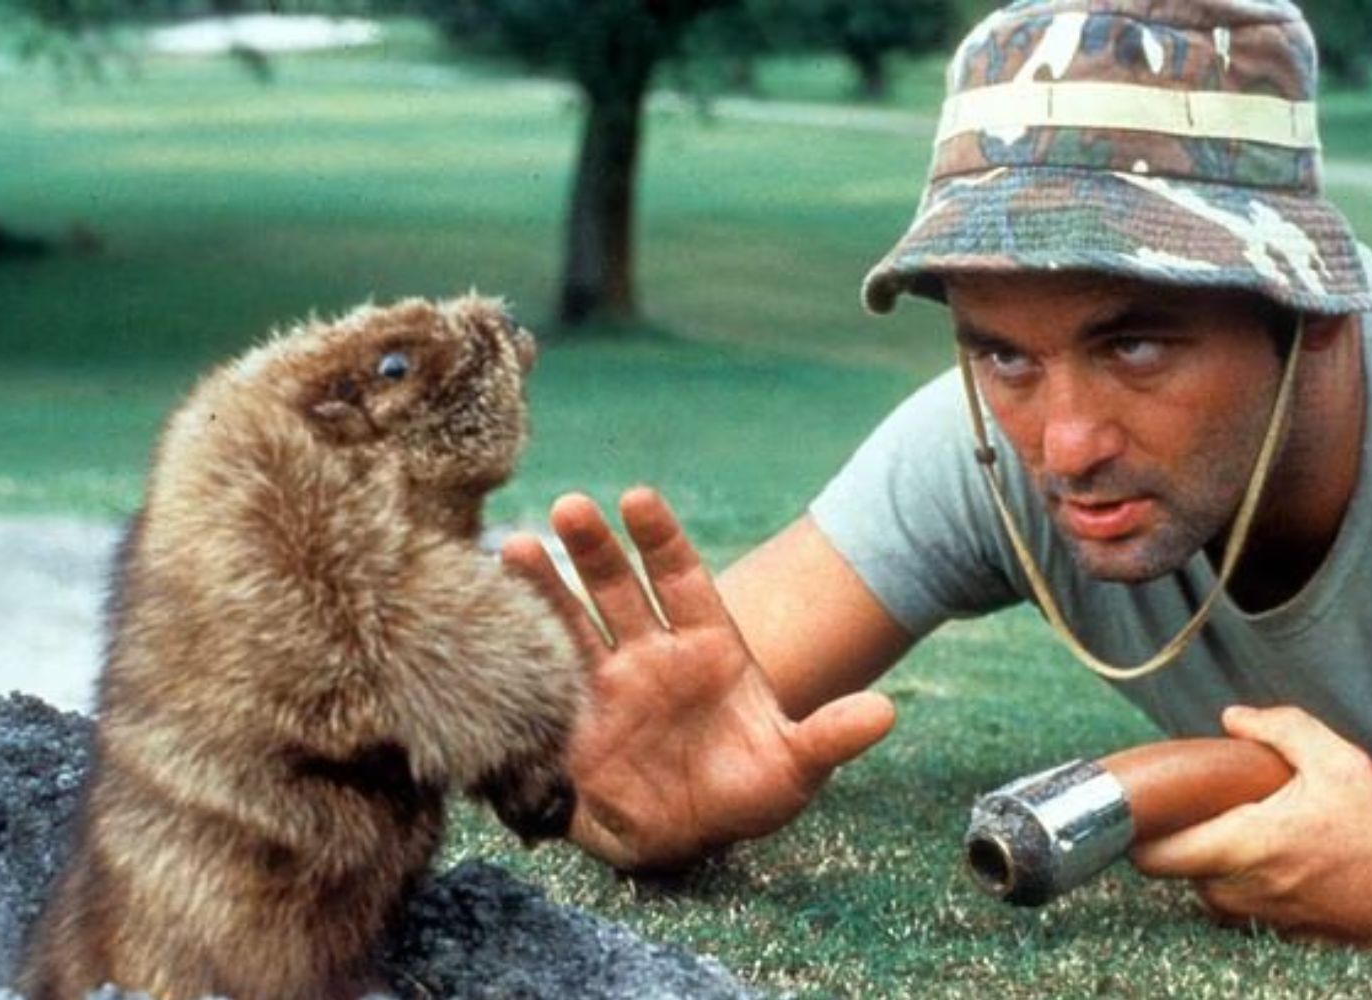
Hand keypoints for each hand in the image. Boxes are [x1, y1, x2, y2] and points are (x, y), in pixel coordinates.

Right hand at [500, 487, 894, 872]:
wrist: (687, 837)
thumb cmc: (744, 793)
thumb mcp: (794, 768)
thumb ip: (830, 736)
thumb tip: (884, 711)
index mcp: (708, 645)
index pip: (682, 577)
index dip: (660, 538)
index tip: (638, 498)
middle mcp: (652, 649)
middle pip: (620, 585)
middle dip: (596, 547)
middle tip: (571, 507)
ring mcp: (607, 677)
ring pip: (572, 618)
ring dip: (544, 584)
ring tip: (514, 548)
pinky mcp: (570, 716)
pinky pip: (540, 671)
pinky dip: (516, 643)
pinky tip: (486, 608)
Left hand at [1129, 705, 1371, 952]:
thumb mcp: (1340, 764)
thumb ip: (1284, 729)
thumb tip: (1233, 717)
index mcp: (1244, 845)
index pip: (1153, 854)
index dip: (1136, 830)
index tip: (1147, 803)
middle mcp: (1238, 889)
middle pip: (1173, 865)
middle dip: (1179, 834)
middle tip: (1203, 804)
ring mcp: (1251, 917)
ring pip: (1202, 883)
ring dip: (1211, 857)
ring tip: (1247, 825)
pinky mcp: (1268, 931)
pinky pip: (1233, 900)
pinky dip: (1238, 878)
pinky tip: (1271, 854)